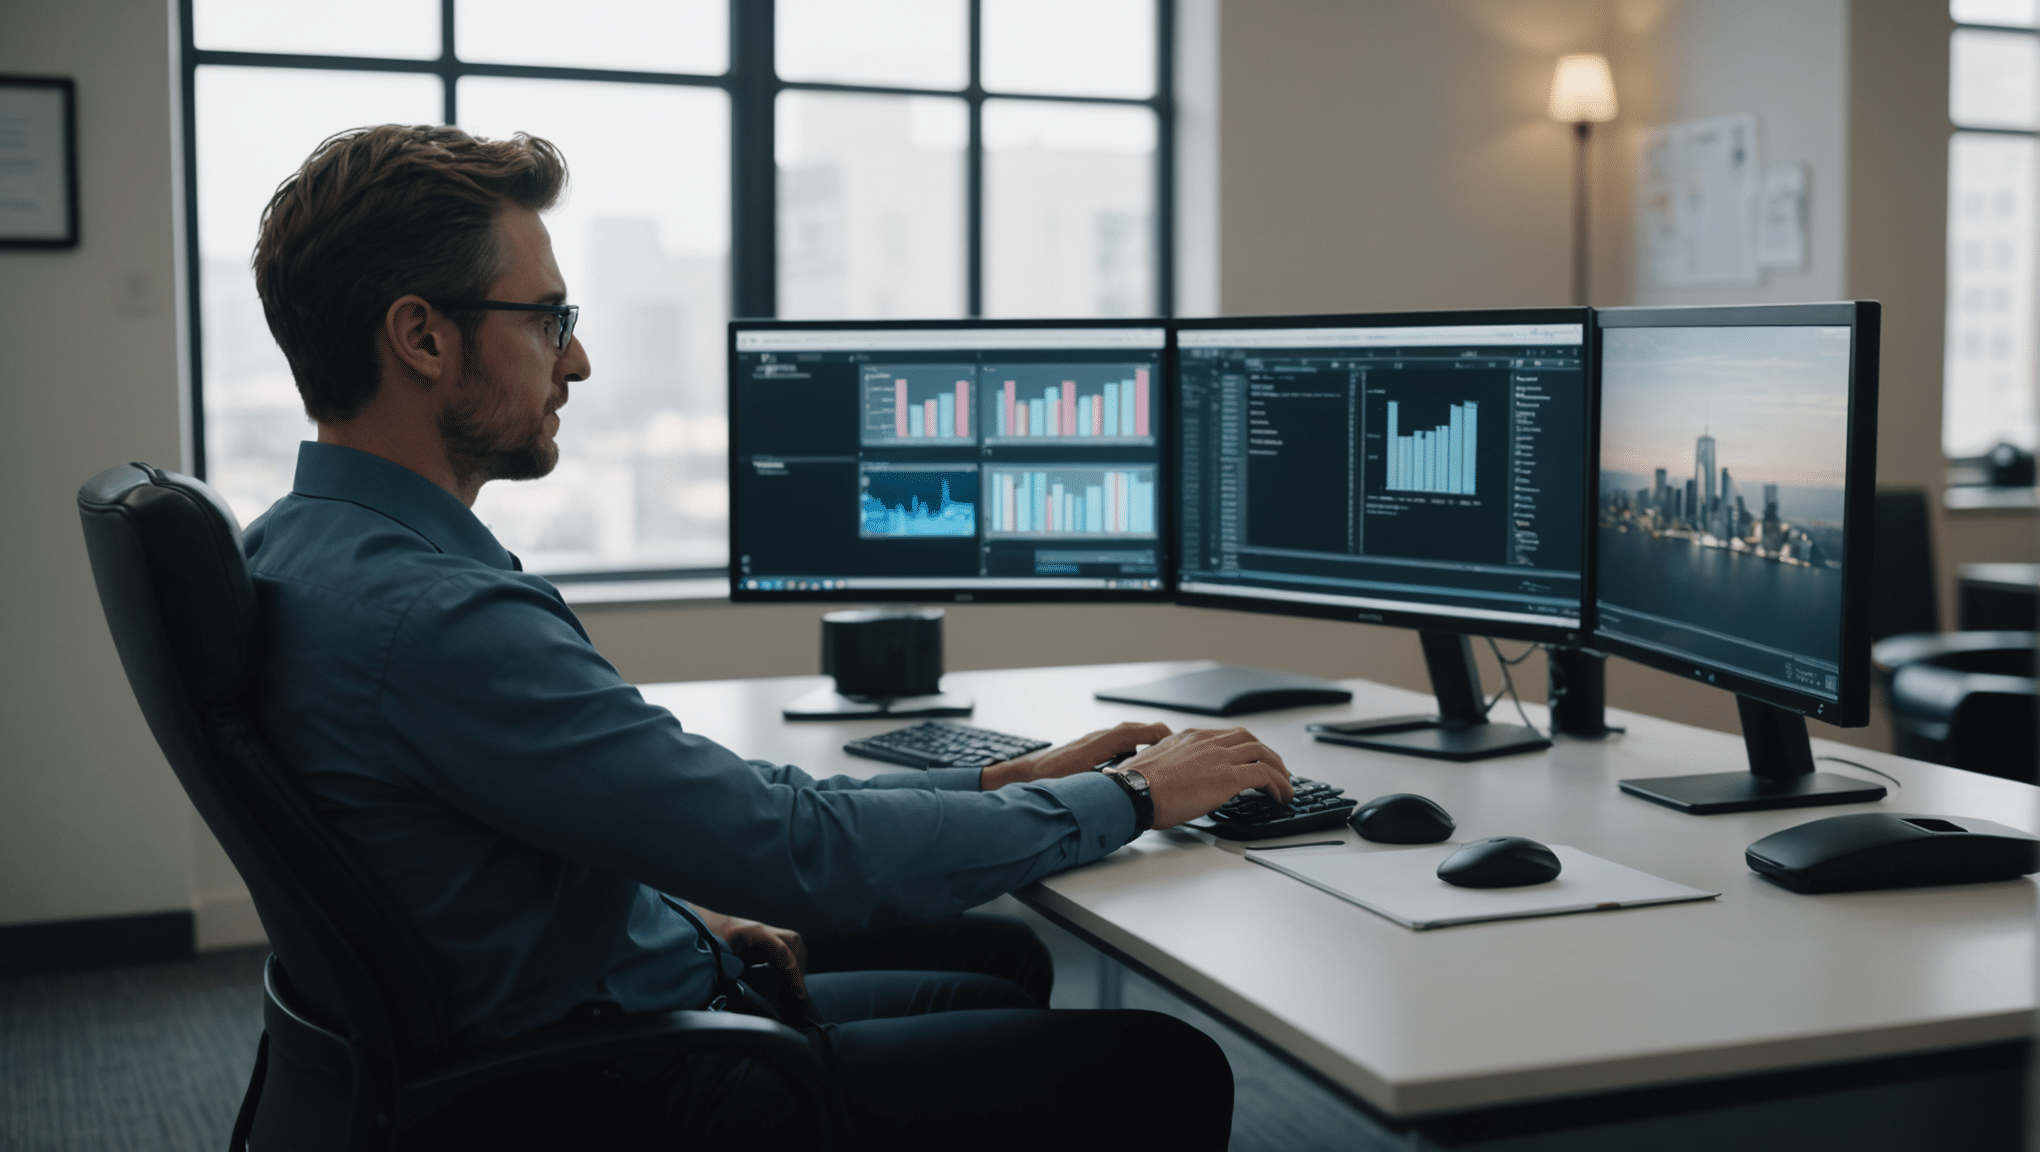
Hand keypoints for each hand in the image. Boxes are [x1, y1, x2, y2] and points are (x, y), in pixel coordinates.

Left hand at [693, 907, 808, 999]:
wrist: (700, 926)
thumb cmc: (708, 941)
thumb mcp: (718, 957)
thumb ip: (731, 972)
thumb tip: (743, 993)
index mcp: (754, 933)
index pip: (783, 951)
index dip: (794, 973)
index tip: (799, 993)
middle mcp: (762, 930)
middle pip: (793, 942)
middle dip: (800, 966)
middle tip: (798, 990)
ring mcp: (763, 933)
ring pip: (792, 943)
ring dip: (797, 962)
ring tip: (795, 984)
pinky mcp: (761, 939)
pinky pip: (782, 947)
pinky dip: (789, 961)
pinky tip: (785, 977)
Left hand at [981, 721, 1173, 790]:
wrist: (1017, 780)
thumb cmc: (1043, 784)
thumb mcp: (1079, 788)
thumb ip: (1102, 789)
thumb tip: (1125, 796)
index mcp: (1095, 745)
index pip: (1132, 731)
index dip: (1156, 734)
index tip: (1174, 739)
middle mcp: (1093, 740)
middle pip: (1131, 731)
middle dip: (1155, 736)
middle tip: (1175, 746)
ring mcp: (1088, 744)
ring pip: (1122, 736)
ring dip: (1142, 741)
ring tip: (1160, 753)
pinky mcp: (1084, 752)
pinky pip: (1113, 743)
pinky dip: (1128, 747)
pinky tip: (1132, 762)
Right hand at [1121, 727, 1290, 829]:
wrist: (1135, 792)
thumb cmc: (1136, 784)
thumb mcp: (1151, 762)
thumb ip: (1167, 761)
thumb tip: (1168, 773)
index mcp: (1189, 737)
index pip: (1226, 735)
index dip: (1244, 748)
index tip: (1250, 760)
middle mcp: (1207, 741)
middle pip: (1249, 739)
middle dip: (1267, 755)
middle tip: (1275, 771)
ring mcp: (1219, 757)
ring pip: (1262, 753)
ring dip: (1278, 770)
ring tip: (1284, 786)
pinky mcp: (1228, 776)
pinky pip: (1264, 775)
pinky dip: (1278, 783)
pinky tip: (1280, 796)